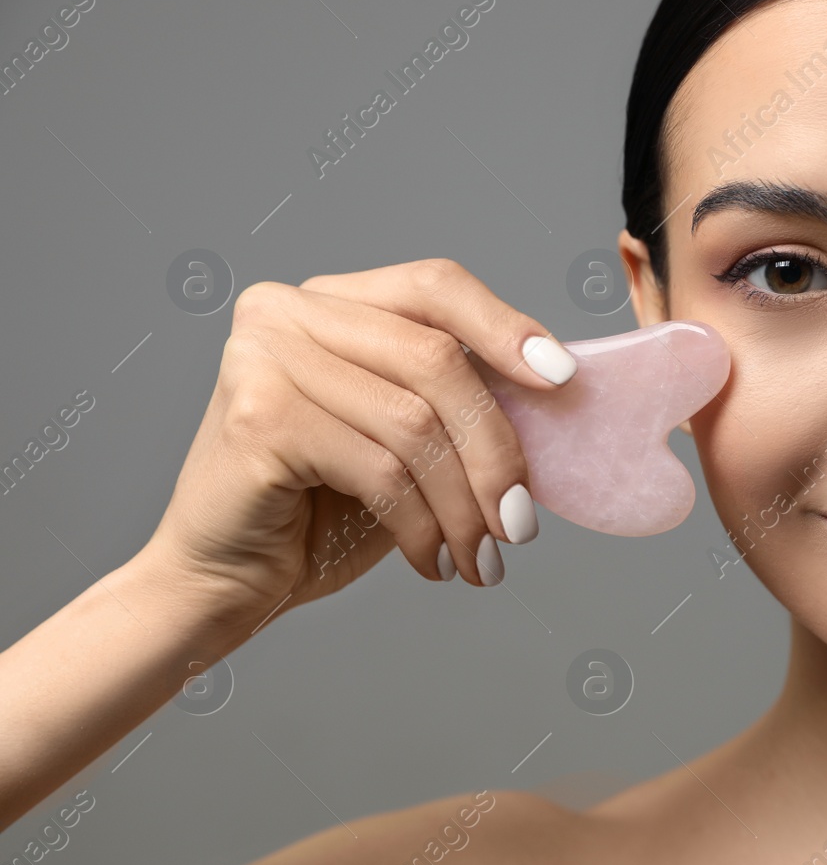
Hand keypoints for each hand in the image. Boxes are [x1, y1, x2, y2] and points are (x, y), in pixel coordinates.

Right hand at [143, 257, 577, 632]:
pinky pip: (380, 469)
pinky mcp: (257, 417)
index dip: (506, 326)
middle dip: (496, 451)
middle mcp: (287, 311)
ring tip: (483, 558)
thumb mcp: (403, 439)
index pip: (436, 285)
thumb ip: (456, 399)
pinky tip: (432, 562)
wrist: (225, 578)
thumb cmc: (321, 509)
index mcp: (330, 301)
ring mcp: (264, 357)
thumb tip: (556, 387)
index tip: (563, 379)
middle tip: (522, 523)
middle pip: (437, 359)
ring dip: (465, 505)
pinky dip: (421, 527)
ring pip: (415, 423)